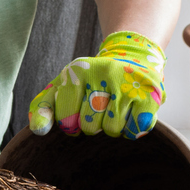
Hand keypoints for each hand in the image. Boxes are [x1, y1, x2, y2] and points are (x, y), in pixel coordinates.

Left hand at [28, 31, 165, 139]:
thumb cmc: (90, 81)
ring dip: (111, 127)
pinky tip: (129, 113)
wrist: (133, 58)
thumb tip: (38, 131)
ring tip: (114, 109)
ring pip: (112, 129)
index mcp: (79, 70)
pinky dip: (130, 130)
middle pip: (89, 127)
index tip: (77, 112)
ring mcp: (130, 84)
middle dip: (91, 125)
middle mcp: (105, 73)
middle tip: (99, 108)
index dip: (70, 124)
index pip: (65, 119)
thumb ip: (43, 108)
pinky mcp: (151, 96)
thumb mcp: (62, 86)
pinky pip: (133, 130)